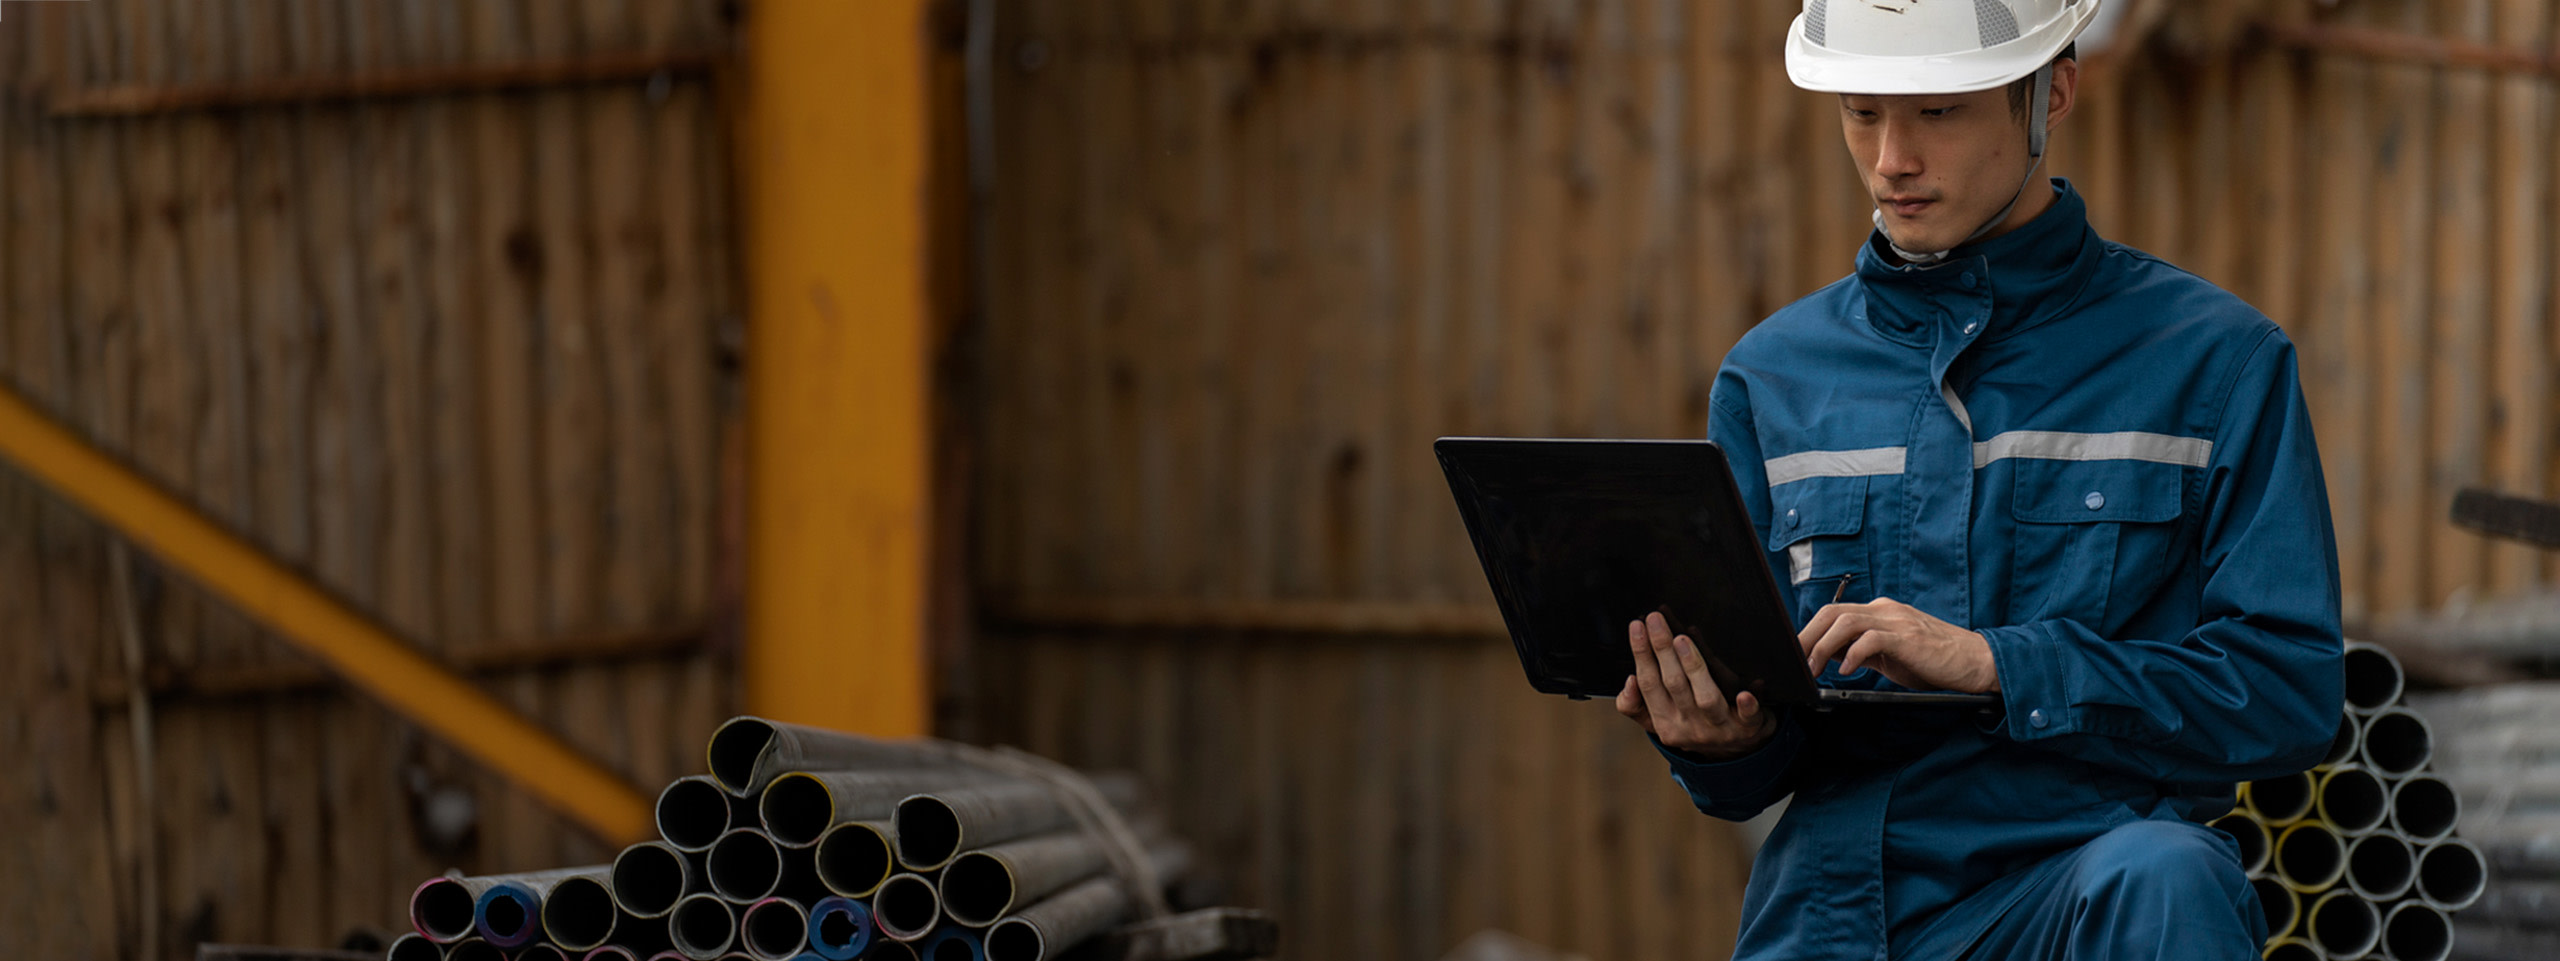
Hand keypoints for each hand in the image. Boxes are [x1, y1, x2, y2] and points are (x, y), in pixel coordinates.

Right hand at [1615, 612, 1776, 759]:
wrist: (1738, 750)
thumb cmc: (1694, 724)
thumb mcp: (1660, 721)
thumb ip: (1636, 705)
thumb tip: (1629, 681)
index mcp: (1666, 723)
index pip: (1649, 684)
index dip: (1641, 654)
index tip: (1637, 625)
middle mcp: (1691, 727)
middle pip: (1674, 685)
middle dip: (1662, 649)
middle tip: (1655, 619)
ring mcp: (1720, 728)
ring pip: (1706, 698)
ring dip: (1694, 669)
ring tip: (1682, 640)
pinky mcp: (1749, 728)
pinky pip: (1748, 717)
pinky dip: (1747, 705)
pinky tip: (1745, 692)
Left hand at [1798, 597, 2000, 693]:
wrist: (1976, 661)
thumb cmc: (1934, 660)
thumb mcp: (1890, 654)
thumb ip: (1863, 650)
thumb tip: (1831, 658)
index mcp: (1879, 612)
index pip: (1833, 612)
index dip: (1809, 631)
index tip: (1796, 653)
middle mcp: (1885, 610)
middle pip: (1832, 612)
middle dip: (1807, 636)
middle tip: (1796, 661)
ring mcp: (1897, 621)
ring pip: (1846, 621)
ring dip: (1823, 645)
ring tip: (1814, 668)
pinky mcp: (1908, 637)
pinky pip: (1871, 639)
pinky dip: (1853, 655)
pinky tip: (1846, 672)